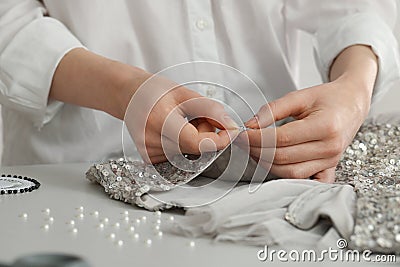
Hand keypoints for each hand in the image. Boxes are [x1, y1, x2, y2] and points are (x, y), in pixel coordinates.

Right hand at [123, 74, 238, 163]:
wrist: (129, 96)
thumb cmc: (154, 92)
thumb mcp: (185, 93)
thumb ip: (210, 110)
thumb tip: (230, 127)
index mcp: (159, 121)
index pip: (196, 143)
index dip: (218, 140)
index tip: (230, 131)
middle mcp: (150, 141)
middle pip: (196, 149)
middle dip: (206, 135)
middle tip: (197, 117)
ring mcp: (148, 153)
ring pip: (190, 155)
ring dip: (195, 141)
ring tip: (182, 122)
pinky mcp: (150, 160)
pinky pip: (180, 158)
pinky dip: (185, 147)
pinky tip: (175, 133)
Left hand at [236, 78, 370, 182]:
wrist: (351, 104)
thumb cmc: (328, 98)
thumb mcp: (300, 96)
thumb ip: (273, 109)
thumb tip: (250, 125)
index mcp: (326, 126)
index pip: (282, 138)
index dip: (257, 137)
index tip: (241, 133)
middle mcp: (330, 148)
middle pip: (283, 157)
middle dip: (257, 150)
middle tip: (243, 141)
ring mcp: (331, 161)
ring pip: (290, 173)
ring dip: (267, 164)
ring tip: (254, 150)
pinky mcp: (329, 168)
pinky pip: (305, 181)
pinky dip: (288, 179)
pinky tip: (274, 168)